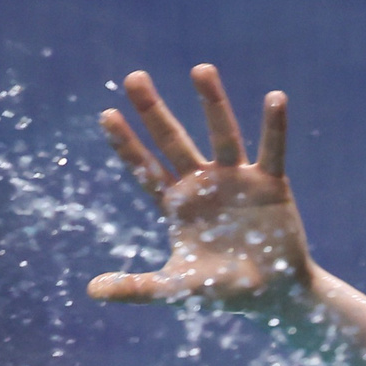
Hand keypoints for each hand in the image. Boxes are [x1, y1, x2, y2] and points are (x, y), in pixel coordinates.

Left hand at [89, 66, 313, 309]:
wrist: (274, 297)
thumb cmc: (223, 291)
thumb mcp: (175, 288)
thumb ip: (135, 287)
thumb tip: (90, 291)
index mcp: (177, 205)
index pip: (145, 169)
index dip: (126, 144)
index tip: (106, 114)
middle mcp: (203, 184)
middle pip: (173, 141)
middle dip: (153, 111)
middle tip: (133, 78)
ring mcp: (237, 180)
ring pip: (221, 134)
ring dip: (212, 103)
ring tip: (200, 69)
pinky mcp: (271, 184)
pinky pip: (272, 149)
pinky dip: (274, 126)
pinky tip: (275, 98)